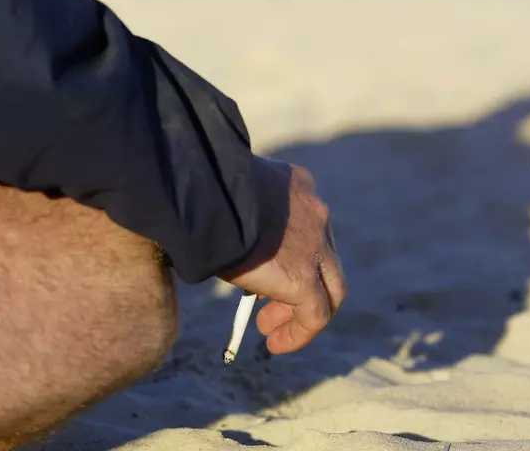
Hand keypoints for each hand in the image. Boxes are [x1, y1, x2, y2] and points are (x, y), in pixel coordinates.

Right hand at [219, 156, 345, 354]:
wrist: (205, 197)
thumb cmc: (201, 193)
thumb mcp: (230, 200)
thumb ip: (241, 219)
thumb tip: (223, 243)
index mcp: (297, 186)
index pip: (308, 227)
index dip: (293, 254)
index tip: (269, 272)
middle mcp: (315, 212)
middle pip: (324, 260)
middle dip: (302, 286)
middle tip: (271, 308)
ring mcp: (316, 244)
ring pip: (328, 288)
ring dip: (300, 312)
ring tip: (269, 329)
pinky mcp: (304, 278)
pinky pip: (315, 314)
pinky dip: (300, 333)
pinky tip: (277, 344)